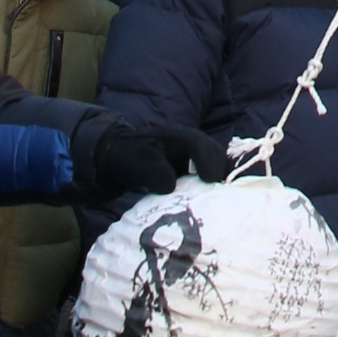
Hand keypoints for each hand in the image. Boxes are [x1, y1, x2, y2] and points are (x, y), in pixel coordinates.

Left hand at [73, 118, 227, 199]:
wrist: (117, 158)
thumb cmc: (127, 158)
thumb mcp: (138, 164)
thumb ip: (155, 173)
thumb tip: (172, 187)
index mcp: (176, 136)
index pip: (199, 144)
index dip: (208, 161)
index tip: (211, 181)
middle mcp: (187, 143)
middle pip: (213, 151)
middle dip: (219, 170)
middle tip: (220, 192)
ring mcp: (189, 154)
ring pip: (213, 161)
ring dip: (216, 177)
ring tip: (216, 197)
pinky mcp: (188, 166)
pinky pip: (206, 172)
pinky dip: (210, 183)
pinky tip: (206, 199)